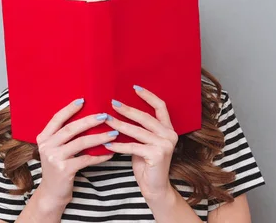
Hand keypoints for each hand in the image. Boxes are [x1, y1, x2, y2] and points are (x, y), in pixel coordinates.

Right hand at [35, 99, 115, 208]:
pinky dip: (100, 156)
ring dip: (99, 137)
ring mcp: (54, 158)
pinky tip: (111, 153)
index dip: (69, 109)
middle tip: (104, 115)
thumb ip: (63, 137)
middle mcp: (46, 146)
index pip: (57, 119)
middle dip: (89, 121)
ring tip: (113, 133)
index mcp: (43, 138)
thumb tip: (86, 118)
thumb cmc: (57, 168)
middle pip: (70, 129)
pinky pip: (86, 159)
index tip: (83, 99)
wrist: (51, 194)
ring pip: (80, 143)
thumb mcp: (54, 150)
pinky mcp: (64, 170)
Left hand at [103, 85, 178, 202]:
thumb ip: (139, 129)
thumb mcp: (144, 143)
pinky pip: (133, 146)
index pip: (161, 106)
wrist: (155, 188)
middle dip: (127, 109)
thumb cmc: (147, 164)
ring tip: (106, 120)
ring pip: (137, 131)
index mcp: (168, 129)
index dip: (148, 96)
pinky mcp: (157, 154)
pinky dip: (118, 145)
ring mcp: (165, 144)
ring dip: (119, 125)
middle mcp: (169, 135)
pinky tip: (107, 144)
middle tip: (112, 103)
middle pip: (145, 117)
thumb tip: (118, 112)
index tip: (134, 87)